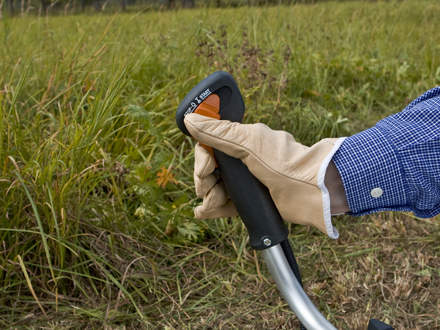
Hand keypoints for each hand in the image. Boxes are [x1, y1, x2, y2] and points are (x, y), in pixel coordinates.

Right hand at [185, 113, 348, 237]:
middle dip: (203, 179)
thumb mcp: (248, 142)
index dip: (202, 157)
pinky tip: (203, 212)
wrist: (311, 190)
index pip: (210, 147)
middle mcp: (242, 161)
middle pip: (209, 169)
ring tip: (214, 202)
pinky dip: (212, 208)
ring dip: (209, 195)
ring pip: (215, 187)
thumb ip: (218, 133)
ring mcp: (245, 182)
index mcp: (242, 142)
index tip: (205, 166)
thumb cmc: (284, 160)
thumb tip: (191, 119)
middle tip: (208, 185)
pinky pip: (225, 205)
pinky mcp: (249, 202)